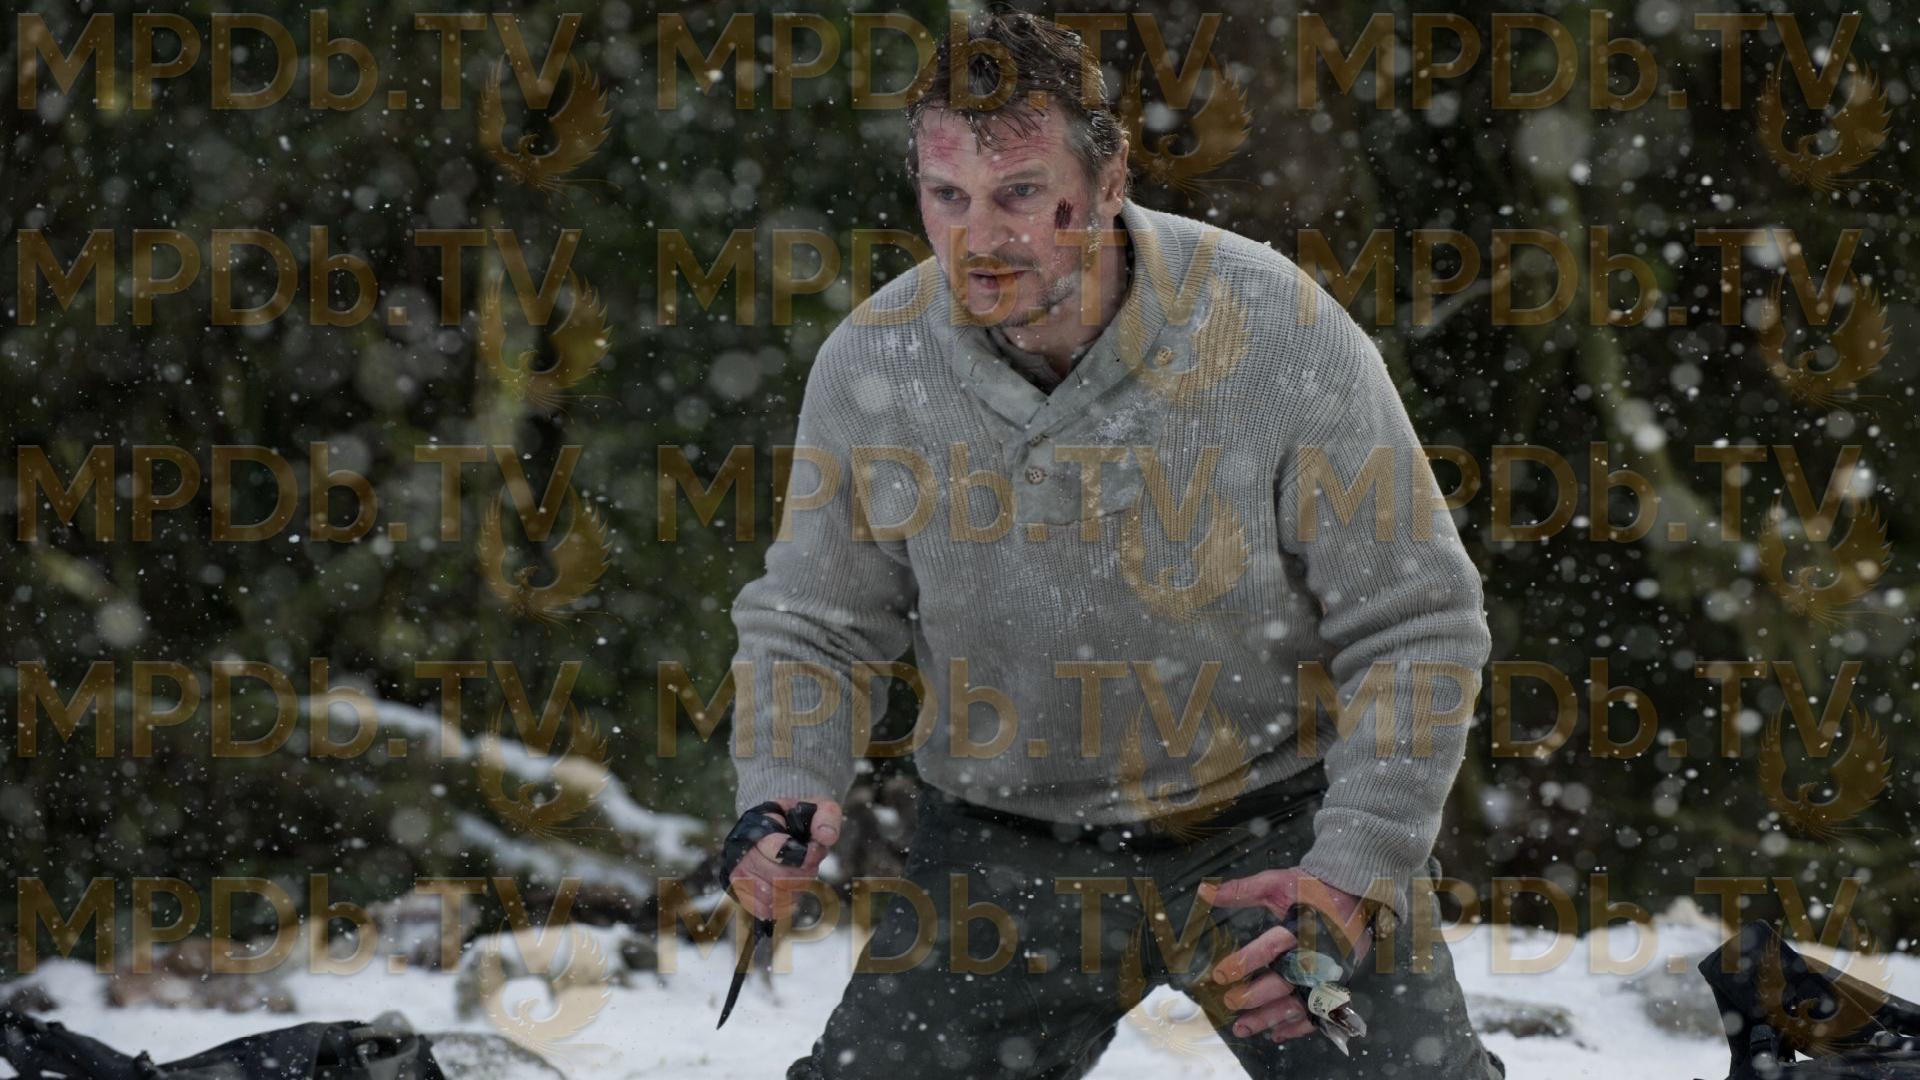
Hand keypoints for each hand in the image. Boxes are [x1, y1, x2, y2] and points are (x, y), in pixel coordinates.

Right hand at [726, 796, 841, 921]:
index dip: (806, 856)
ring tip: (799, 875)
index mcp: (760, 825)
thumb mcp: (817, 808)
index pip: (780, 850)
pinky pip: (763, 909)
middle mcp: (743, 849)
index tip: (816, 849)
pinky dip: (782, 905)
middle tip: (809, 864)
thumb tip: (825, 837)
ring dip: (794, 890)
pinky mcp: (741, 891)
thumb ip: (827, 816)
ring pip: (772, 895)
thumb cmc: (799, 819)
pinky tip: (790, 892)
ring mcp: (739, 871)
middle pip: (778, 877)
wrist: (779, 826)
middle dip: (802, 874)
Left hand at [1196, 868, 1371, 1041]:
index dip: (1245, 962)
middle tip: (1229, 1002)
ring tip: (1242, 1028)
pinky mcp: (1336, 985)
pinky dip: (1298, 1026)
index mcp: (1302, 928)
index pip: (1272, 948)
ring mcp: (1329, 974)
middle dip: (1255, 995)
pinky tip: (1276, 1034)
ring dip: (1270, 1017)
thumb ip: (1243, 889)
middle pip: (1285, 982)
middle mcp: (1317, 955)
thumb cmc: (1315, 888)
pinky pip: (1318, 1012)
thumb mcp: (1279, 883)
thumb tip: (1204, 891)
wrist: (1357, 896)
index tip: (1220, 974)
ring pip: (1298, 1003)